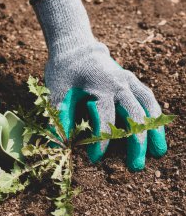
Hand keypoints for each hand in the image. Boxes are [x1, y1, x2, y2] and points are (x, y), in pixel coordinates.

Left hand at [45, 41, 166, 170]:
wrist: (75, 48)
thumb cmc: (64, 72)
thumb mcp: (56, 92)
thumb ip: (60, 118)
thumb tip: (58, 146)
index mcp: (98, 85)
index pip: (105, 118)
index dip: (100, 141)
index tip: (94, 159)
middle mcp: (118, 83)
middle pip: (134, 114)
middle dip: (137, 142)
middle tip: (136, 167)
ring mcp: (128, 80)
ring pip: (148, 106)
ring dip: (155, 129)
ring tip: (159, 152)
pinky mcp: (132, 80)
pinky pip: (148, 98)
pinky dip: (155, 115)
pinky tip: (157, 130)